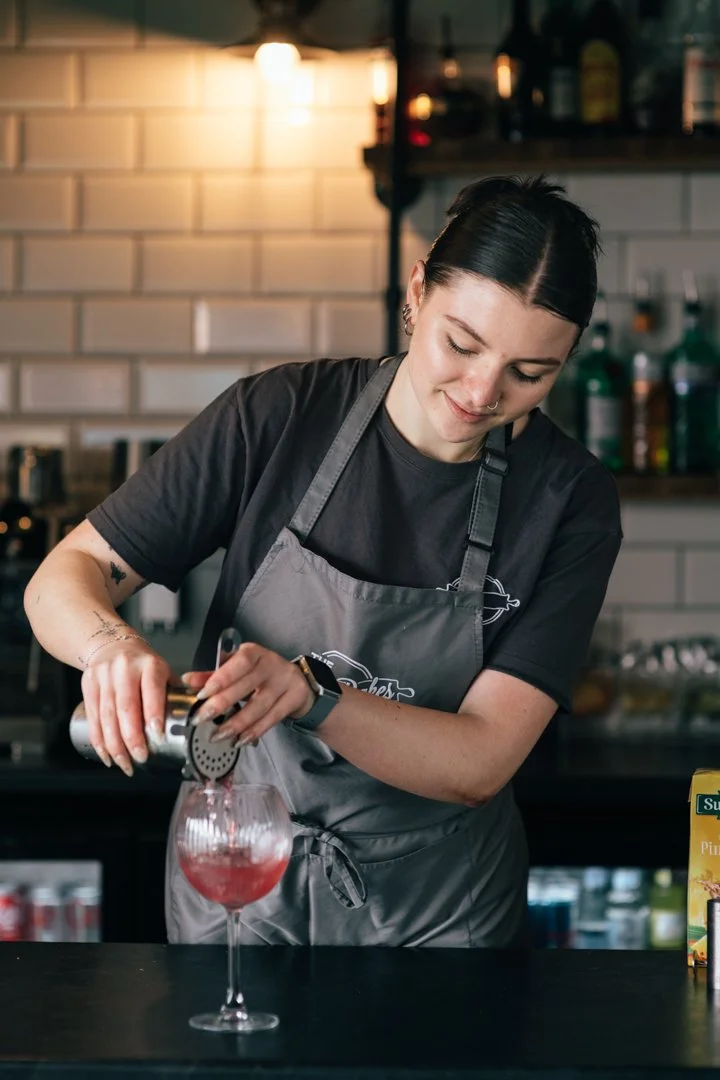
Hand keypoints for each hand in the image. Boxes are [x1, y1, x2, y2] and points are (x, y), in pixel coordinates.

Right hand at [80, 639, 173, 775]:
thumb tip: (194, 718)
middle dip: (133, 738)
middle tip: (141, 758)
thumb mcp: (163, 670)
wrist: (112, 645)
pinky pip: (93, 717)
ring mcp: (104, 676)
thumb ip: (175, 693)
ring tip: (125, 763)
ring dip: (115, 745)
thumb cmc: (143, 663)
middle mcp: (124, 669)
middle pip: (126, 708)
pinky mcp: (88, 685)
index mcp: (149, 665)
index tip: (158, 737)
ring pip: (107, 716)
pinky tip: (107, 755)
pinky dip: (99, 740)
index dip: (153, 715)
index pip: (151, 690)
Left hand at [182, 643, 313, 746]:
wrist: (298, 681)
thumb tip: (188, 680)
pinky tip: (240, 740)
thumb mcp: (238, 669)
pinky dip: (254, 731)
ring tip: (218, 735)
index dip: (220, 678)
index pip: (239, 663)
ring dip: (236, 724)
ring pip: (259, 706)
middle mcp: (272, 664)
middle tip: (201, 719)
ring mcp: (286, 681)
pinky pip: (272, 718)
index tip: (201, 694)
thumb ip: (213, 675)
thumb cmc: (261, 674)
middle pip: (246, 686)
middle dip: (221, 705)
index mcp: (254, 652)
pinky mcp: (295, 698)